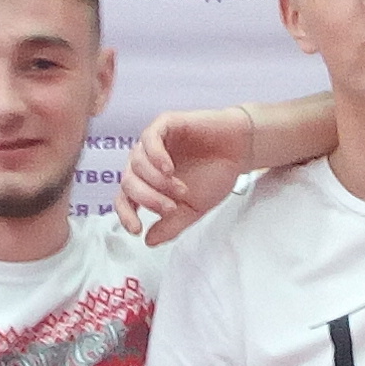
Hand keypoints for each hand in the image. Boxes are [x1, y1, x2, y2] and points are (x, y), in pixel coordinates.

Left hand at [116, 106, 257, 243]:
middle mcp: (146, 161)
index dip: (126, 214)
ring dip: (156, 181)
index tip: (138, 229)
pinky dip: (155, 156)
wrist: (240, 150)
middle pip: (128, 182)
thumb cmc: (215, 174)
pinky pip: (150, 138)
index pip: (125, 198)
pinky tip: (168, 168)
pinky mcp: (166, 124)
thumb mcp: (193, 209)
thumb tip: (149, 241)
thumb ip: (171, 225)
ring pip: (136, 162)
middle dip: (148, 199)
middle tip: (171, 208)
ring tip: (180, 189)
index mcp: (148, 181)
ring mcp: (154, 142)